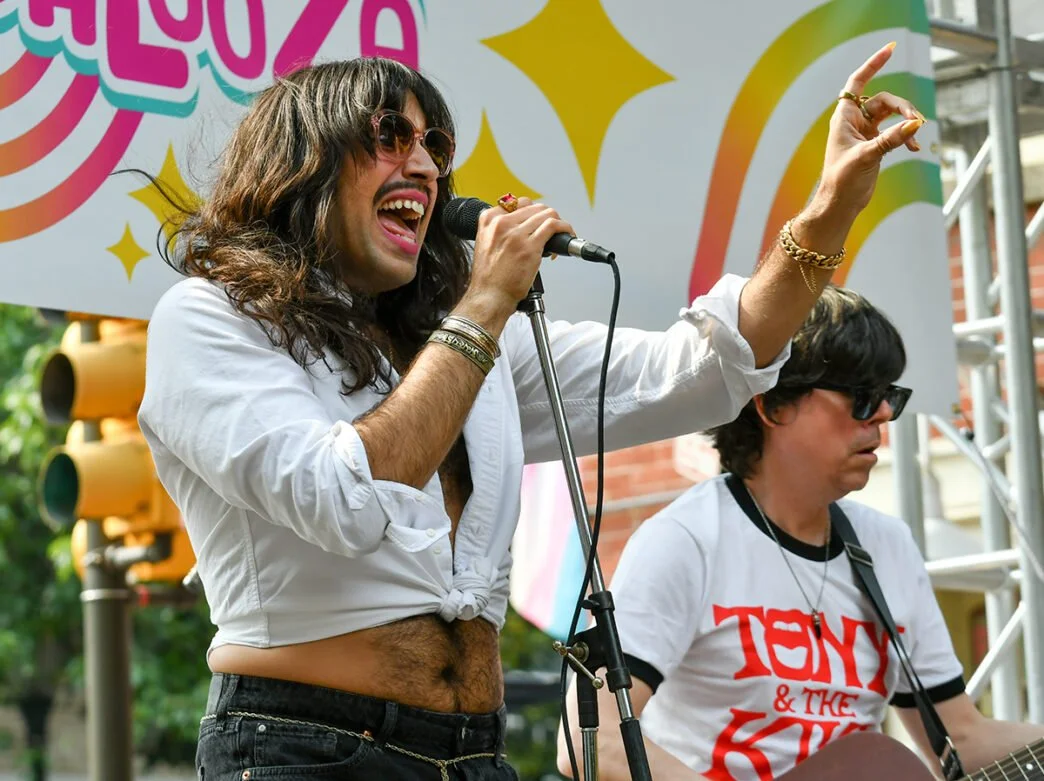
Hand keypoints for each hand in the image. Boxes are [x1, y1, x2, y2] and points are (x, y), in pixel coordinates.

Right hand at [465, 196, 573, 312]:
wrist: (489, 296)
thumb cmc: (490, 277)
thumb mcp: (486, 243)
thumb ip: (500, 230)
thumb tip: (523, 224)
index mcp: (489, 220)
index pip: (518, 203)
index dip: (531, 213)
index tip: (537, 224)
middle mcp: (501, 223)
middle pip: (534, 207)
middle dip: (546, 218)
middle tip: (550, 232)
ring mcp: (516, 234)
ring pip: (546, 214)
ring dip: (558, 223)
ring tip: (560, 236)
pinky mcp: (530, 247)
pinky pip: (554, 226)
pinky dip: (565, 228)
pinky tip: (567, 234)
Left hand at [812, 42, 925, 220]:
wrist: (840, 205)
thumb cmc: (842, 181)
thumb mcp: (867, 157)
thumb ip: (890, 140)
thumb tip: (914, 125)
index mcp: (844, 118)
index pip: (857, 81)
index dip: (873, 64)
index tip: (891, 49)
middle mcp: (854, 122)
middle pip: (884, 100)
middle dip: (903, 107)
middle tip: (917, 122)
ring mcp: (866, 132)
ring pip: (892, 115)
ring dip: (907, 122)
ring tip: (917, 134)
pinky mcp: (875, 144)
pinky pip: (895, 132)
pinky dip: (905, 138)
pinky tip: (915, 149)